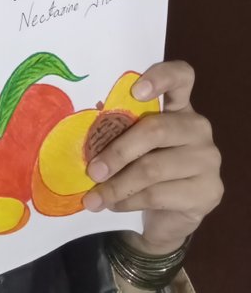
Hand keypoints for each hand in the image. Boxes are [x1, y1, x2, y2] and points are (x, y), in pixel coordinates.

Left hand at [82, 60, 222, 253]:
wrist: (169, 216)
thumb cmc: (144, 167)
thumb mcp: (133, 143)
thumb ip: (120, 131)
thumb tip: (82, 139)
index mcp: (178, 105)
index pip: (181, 76)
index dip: (160, 77)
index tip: (135, 91)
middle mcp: (198, 127)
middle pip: (156, 129)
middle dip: (117, 152)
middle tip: (91, 170)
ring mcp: (208, 159)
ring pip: (153, 168)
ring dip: (117, 185)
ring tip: (93, 197)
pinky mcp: (209, 191)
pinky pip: (159, 194)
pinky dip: (129, 201)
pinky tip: (113, 205)